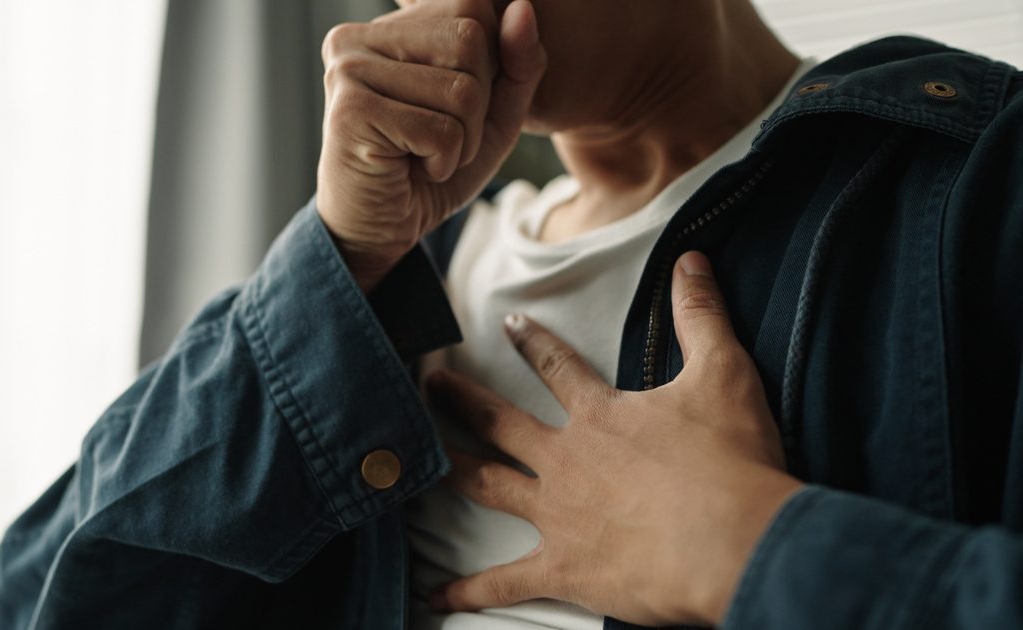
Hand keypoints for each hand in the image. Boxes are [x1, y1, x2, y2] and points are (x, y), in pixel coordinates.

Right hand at [317, 0, 545, 290]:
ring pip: (461, 89)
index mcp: (388, 27)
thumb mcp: (493, 115)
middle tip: (442, 137)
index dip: (489, 63)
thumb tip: (522, 9)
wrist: (379, 231)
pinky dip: (444, 161)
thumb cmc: (431, 169)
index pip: (472, 6)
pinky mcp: (351, 111)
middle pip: (470, 39)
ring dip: (462, 139)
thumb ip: (517, 64)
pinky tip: (412, 169)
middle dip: (478, 103)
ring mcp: (349, 71)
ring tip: (427, 154)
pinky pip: (441, 130)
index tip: (454, 106)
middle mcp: (358, 37)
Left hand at [425, 251, 803, 625]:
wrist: (734, 541)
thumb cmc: (731, 460)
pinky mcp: (563, 570)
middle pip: (500, 423)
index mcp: (599, 416)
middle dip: (461, 401)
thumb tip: (691, 259)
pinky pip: (504, 583)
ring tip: (416, 462)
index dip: (531, 341)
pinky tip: (435, 597)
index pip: (556, 366)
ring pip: (488, 486)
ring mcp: (557, 515)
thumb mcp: (724, 374)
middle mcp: (566, 460)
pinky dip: (468, 592)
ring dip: (452, 469)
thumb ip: (701, 315)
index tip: (505, 323)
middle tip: (427, 384)